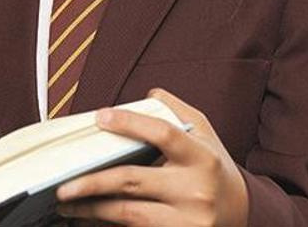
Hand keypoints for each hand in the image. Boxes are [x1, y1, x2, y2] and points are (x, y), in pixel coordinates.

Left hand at [55, 89, 248, 226]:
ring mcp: (189, 220)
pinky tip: (87, 218)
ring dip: (91, 208)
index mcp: (200, 156)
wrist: (245, 213)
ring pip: (128, 213)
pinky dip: (106, 225)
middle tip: (61, 182)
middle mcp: (195, 189)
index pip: (162, 133)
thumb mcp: (205, 133)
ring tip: (66, 202)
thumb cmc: (214, 167)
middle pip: (132, 180)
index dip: (129, 123)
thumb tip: (147, 94)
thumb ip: (176, 110)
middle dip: (91, 181)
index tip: (99, 118)